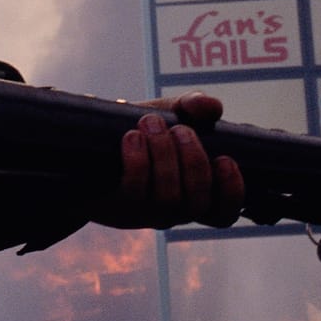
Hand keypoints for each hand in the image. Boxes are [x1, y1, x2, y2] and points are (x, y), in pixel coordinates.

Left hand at [92, 93, 244, 230]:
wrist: (89, 140)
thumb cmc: (140, 129)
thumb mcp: (168, 113)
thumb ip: (191, 107)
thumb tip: (211, 106)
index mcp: (192, 194)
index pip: (223, 214)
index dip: (232, 193)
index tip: (225, 159)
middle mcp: (172, 210)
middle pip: (196, 202)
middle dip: (193, 162)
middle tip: (180, 129)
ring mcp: (144, 213)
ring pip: (167, 198)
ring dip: (164, 156)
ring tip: (151, 122)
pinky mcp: (115, 206)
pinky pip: (133, 191)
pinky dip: (137, 161)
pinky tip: (133, 137)